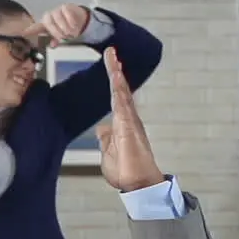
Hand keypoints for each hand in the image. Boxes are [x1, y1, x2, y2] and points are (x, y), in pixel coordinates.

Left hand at [24, 4, 91, 46]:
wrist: (79, 20)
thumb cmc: (67, 28)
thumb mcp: (60, 36)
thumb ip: (55, 41)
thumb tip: (52, 45)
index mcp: (45, 25)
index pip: (36, 27)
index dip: (30, 30)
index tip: (23, 33)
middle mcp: (49, 17)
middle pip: (48, 23)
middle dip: (56, 31)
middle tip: (63, 37)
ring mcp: (56, 11)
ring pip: (57, 18)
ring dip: (64, 27)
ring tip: (69, 32)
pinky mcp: (65, 7)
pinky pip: (66, 12)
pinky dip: (70, 21)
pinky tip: (73, 25)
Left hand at [97, 48, 162, 192]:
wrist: (137, 184)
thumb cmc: (126, 171)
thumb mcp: (108, 153)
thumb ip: (106, 139)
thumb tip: (102, 128)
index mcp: (121, 125)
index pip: (116, 99)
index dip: (113, 83)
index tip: (111, 66)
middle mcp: (127, 120)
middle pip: (120, 91)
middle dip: (115, 72)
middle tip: (111, 53)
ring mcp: (129, 122)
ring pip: (122, 94)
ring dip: (117, 76)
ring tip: (112, 58)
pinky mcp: (129, 127)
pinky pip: (123, 104)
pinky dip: (119, 90)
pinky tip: (116, 77)